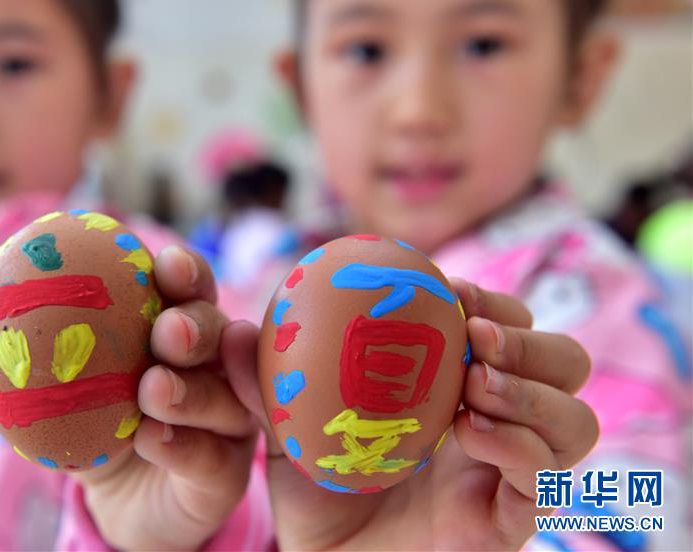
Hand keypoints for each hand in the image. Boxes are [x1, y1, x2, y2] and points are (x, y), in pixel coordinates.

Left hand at [0, 245, 257, 549]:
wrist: (116, 503)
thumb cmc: (91, 427)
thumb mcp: (51, 394)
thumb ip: (15, 364)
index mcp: (175, 330)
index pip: (189, 289)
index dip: (184, 270)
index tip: (165, 265)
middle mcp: (212, 367)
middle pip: (220, 332)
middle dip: (196, 326)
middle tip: (167, 332)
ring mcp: (227, 419)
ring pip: (225, 395)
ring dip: (191, 390)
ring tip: (153, 391)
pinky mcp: (227, 471)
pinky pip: (213, 455)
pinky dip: (183, 445)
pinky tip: (153, 441)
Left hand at [224, 279, 597, 550]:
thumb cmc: (317, 486)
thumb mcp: (288, 424)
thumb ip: (265, 381)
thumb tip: (235, 333)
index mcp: (462, 385)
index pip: (508, 329)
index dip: (493, 302)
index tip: (449, 288)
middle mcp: (499, 423)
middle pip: (565, 363)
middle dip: (530, 339)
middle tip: (476, 333)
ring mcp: (509, 474)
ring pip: (575, 421)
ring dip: (533, 390)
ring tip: (477, 383)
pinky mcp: (509, 522)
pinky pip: (544, 481)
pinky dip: (519, 446)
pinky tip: (472, 431)